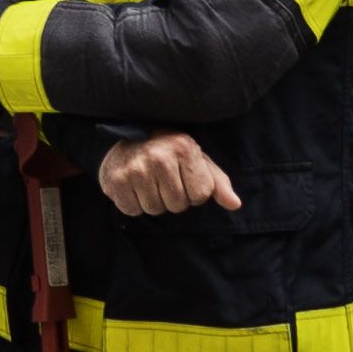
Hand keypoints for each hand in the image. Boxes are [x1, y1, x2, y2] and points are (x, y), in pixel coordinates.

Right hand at [99, 132, 240, 216]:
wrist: (126, 140)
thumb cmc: (168, 151)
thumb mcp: (196, 160)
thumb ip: (218, 183)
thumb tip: (235, 204)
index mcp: (184, 148)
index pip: (200, 195)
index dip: (192, 191)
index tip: (181, 176)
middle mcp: (160, 157)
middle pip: (177, 205)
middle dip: (171, 197)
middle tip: (161, 179)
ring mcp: (137, 169)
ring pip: (155, 209)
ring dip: (152, 201)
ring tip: (147, 181)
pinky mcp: (117, 181)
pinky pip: (133, 211)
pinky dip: (132, 203)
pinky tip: (132, 186)